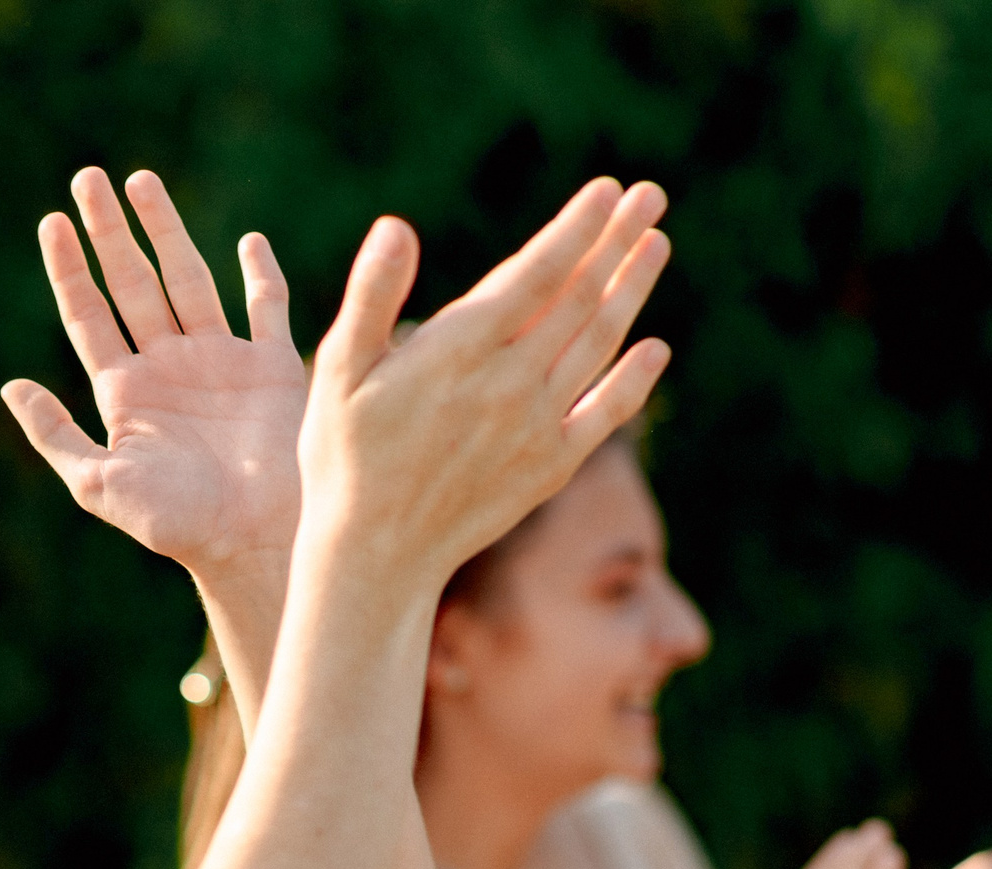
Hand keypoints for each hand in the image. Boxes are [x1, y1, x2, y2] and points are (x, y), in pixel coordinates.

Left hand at [3, 168, 306, 588]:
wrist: (251, 542)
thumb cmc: (175, 523)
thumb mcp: (98, 483)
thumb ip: (56, 434)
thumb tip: (9, 385)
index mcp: (125, 391)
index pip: (89, 315)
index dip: (69, 269)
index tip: (52, 222)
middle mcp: (168, 368)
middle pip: (132, 283)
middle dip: (111, 232)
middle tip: (88, 178)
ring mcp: (220, 363)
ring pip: (188, 279)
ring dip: (166, 232)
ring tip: (141, 182)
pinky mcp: (271, 368)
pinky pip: (266, 308)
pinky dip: (260, 274)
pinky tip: (247, 240)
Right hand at [295, 178, 671, 614]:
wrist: (374, 556)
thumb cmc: (343, 457)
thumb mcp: (337, 373)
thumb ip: (370, 297)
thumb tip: (396, 227)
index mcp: (459, 351)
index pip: (535, 273)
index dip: (576, 229)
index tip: (607, 190)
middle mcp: (509, 382)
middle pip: (579, 297)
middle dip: (617, 241)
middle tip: (649, 197)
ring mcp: (537, 425)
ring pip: (600, 344)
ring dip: (631, 290)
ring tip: (654, 245)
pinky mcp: (549, 466)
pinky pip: (605, 412)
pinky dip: (633, 377)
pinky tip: (654, 348)